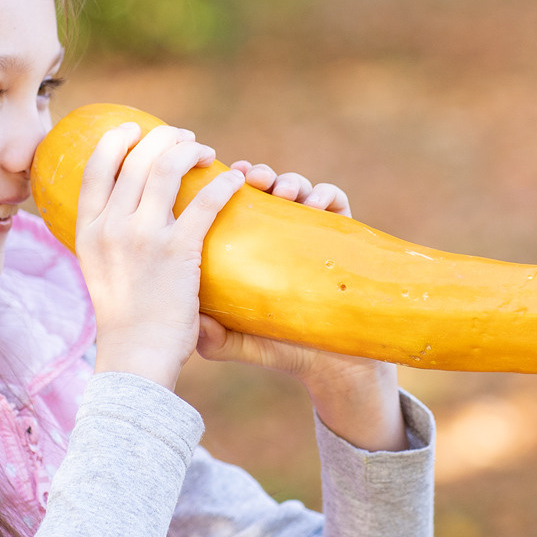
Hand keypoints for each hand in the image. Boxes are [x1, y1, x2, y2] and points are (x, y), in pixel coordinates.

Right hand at [76, 122, 245, 390]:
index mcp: (87, 230)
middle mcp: (111, 227)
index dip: (118, 139)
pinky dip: (224, 184)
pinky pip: (205, 201)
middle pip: (136, 157)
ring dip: (191, 150)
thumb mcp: (98, 270)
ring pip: (167, 167)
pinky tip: (235, 181)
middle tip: (186, 140)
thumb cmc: (124, 318)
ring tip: (208, 153)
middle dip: (165, 137)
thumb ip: (107, 238)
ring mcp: (143, 237)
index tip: (137, 130)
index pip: (95, 167)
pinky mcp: (179, 252)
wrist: (136, 357)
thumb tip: (120, 213)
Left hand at [194, 163, 406, 451]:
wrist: (327, 363)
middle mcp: (276, 232)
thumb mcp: (234, 341)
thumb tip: (194, 320)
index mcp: (247, 246)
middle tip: (254, 178)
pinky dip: (325, 194)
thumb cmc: (276, 347)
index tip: (217, 179)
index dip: (221, 184)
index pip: (230, 202)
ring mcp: (309, 231)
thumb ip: (210, 335)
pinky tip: (316, 205)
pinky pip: (335, 201)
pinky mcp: (342, 237)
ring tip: (284, 192)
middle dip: (258, 173)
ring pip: (298, 186)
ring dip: (290, 179)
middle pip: (264, 185)